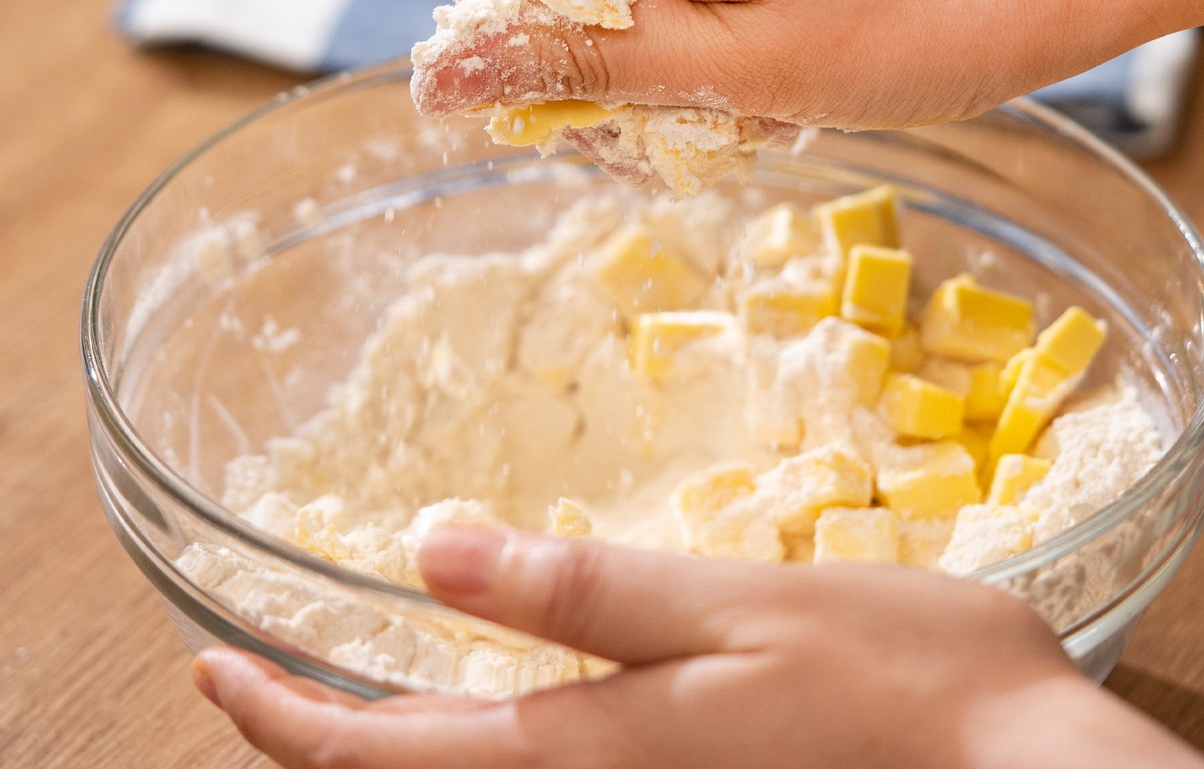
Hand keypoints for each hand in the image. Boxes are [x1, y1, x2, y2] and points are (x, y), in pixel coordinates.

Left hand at [193, 527, 1203, 768]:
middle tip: (262, 676)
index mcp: (588, 752)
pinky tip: (493, 697)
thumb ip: (580, 592)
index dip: (282, 720)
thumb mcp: (729, 610)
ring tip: (350, 684)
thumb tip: (431, 554)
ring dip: (395, 749)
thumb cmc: (893, 677)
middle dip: (322, 742)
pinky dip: (480, 748)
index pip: (382, 758)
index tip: (210, 671)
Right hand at [424, 0, 1149, 128]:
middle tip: (696, 121)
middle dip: (598, 53)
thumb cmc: (941, 7)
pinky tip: (770, 20)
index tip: (590, 134)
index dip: (521, 68)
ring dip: (656, 24)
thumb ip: (584, 67)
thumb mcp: (745, 70)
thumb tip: (445, 73)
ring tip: (755, 76)